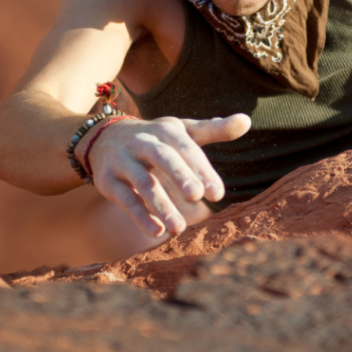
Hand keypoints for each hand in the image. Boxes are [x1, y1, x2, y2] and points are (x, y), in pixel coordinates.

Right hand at [79, 114, 250, 238]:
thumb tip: (247, 121)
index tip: (217, 194)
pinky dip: (139, 215)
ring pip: (143, 183)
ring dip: (161, 205)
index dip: (202, 170)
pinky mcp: (108, 180)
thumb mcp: (183, 131)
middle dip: (180, 176)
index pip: (188, 149)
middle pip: (163, 158)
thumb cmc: (156, 138)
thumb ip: (214, 129)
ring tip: (179, 228)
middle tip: (197, 196)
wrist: (105, 137)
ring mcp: (123, 160)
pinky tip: (157, 231)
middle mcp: (144, 142)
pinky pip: (124, 198)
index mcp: (167, 130)